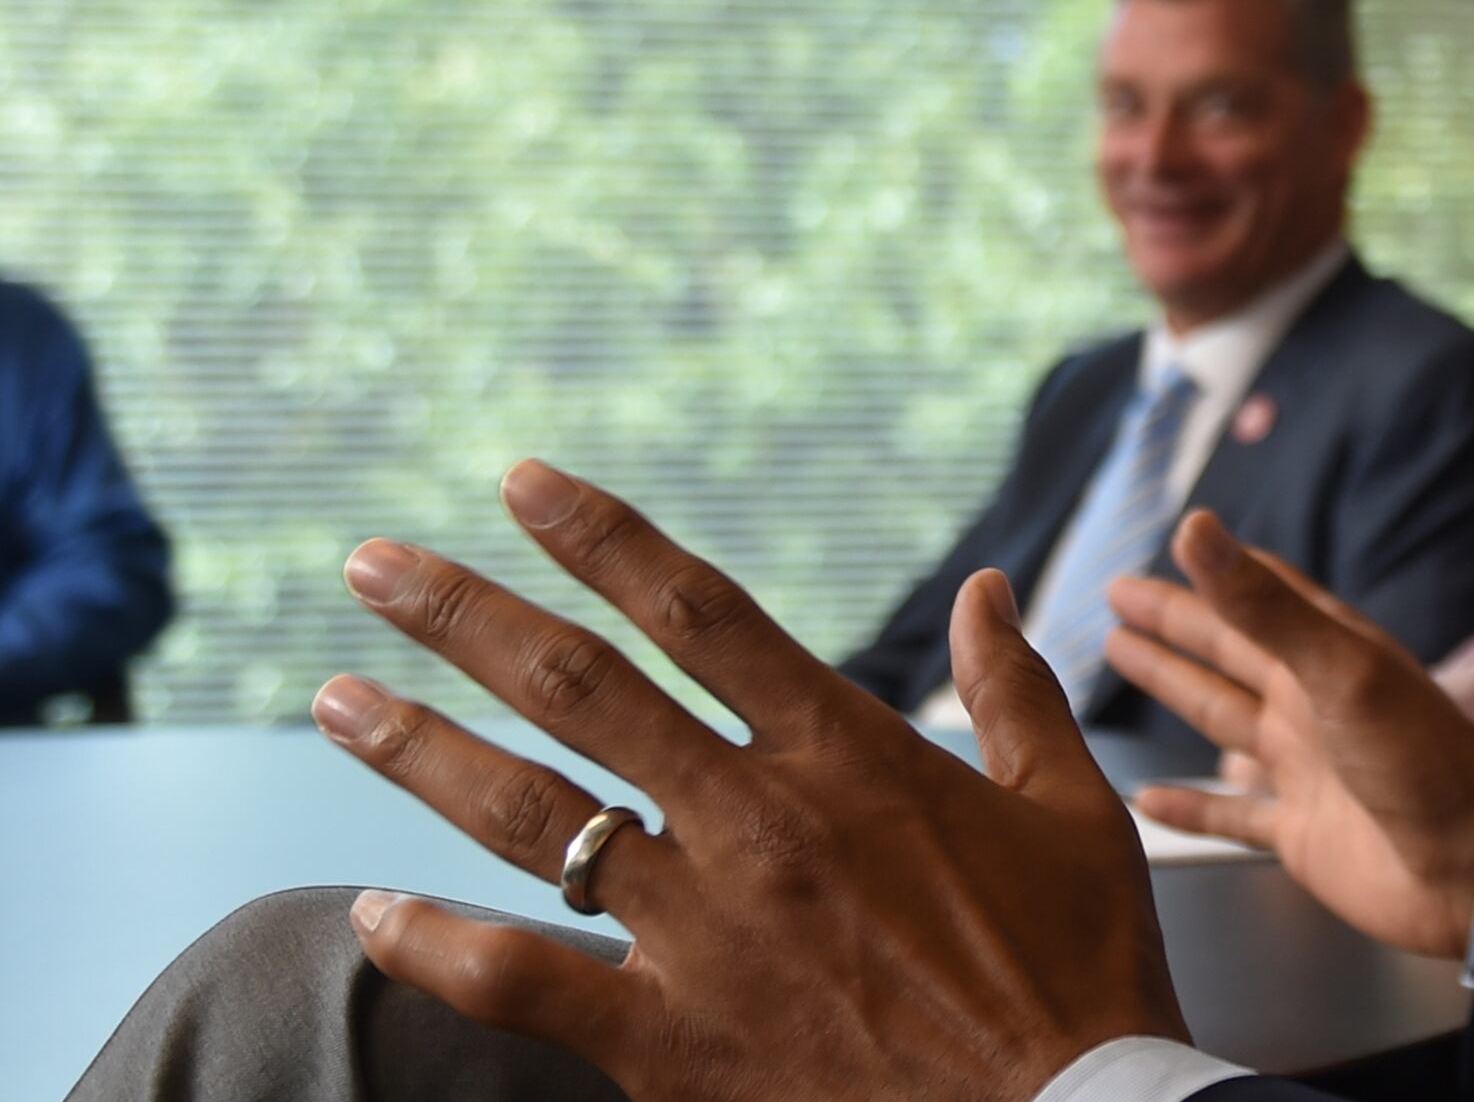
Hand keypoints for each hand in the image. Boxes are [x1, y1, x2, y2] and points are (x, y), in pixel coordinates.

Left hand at [315, 461, 1187, 1101]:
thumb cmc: (1081, 970)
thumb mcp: (1074, 809)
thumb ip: (1015, 691)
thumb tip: (988, 590)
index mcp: (853, 756)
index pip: (703, 614)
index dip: (604, 538)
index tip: (524, 483)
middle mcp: (762, 825)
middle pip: (583, 689)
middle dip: (466, 614)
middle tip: (373, 565)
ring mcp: (709, 933)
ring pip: (533, 818)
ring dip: (422, 749)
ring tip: (339, 699)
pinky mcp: (674, 1042)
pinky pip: (525, 982)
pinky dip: (439, 947)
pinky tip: (375, 911)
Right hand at [1104, 512, 1473, 959]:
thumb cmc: (1420, 757)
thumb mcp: (1339, 670)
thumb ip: (1263, 606)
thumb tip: (1195, 528)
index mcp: (1329, 656)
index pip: (1260, 597)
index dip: (1212, 572)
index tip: (1170, 544)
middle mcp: (1313, 705)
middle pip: (1229, 652)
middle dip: (1175, 624)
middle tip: (1117, 597)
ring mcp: (1306, 769)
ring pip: (1221, 719)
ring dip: (1175, 689)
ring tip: (1123, 658)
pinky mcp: (1299, 832)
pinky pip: (1230, 814)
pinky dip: (1190, 805)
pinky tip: (1146, 797)